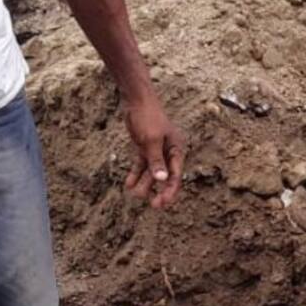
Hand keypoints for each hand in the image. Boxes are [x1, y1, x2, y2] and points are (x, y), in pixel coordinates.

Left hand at [123, 94, 184, 208]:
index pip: (175, 175)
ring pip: (151, 172)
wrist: (136, 101)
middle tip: (153, 205)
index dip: (170, 190)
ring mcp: (156, 150)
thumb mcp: (151, 140)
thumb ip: (156, 161)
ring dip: (145, 183)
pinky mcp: (144, 148)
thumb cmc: (148, 117)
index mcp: (176, 149)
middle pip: (165, 176)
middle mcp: (168, 152)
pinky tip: (128, 184)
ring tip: (135, 194)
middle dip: (159, 190)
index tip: (162, 203)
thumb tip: (162, 180)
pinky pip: (141, 165)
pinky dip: (135, 174)